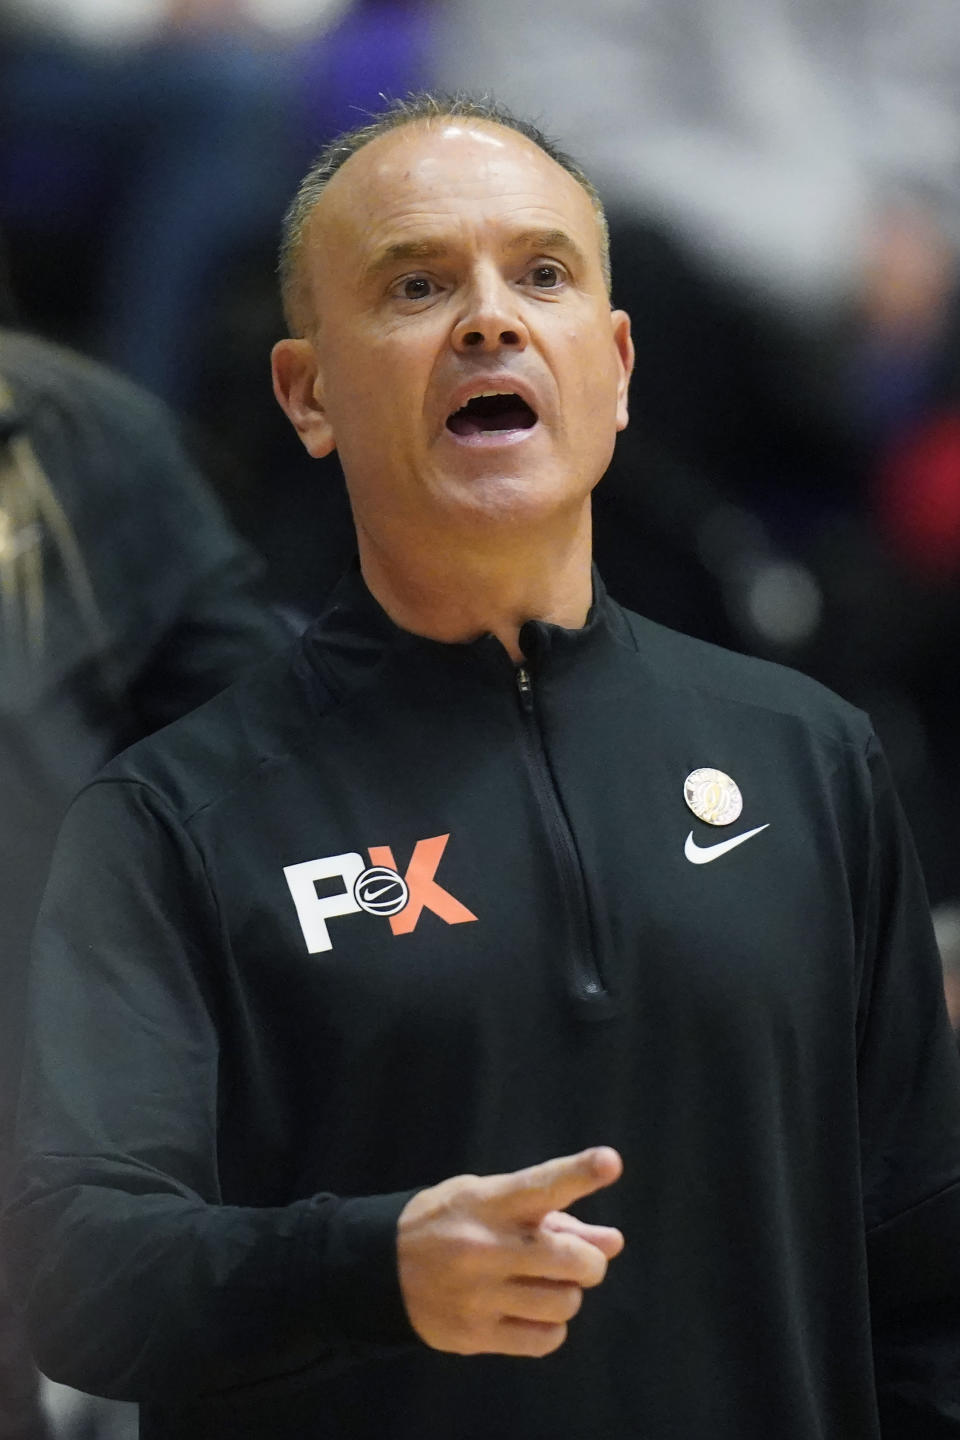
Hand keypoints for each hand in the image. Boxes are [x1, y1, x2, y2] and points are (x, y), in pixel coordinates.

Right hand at [397, 1146, 623, 1357]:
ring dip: (566, 1294)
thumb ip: (553, 1216)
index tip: (609, 1161)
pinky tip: (531, 1312)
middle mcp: (485, 1247)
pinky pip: (545, 1339)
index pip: (542, 1185)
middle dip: (587, 1260)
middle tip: (575, 1259)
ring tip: (543, 1284)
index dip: (579, 1172)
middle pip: (572, 1260)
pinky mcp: (474, 1335)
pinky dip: (550, 1327)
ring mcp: (479, 1295)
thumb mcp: (491, 1199)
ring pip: (564, 1303)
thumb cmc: (450, 1221)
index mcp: (490, 1203)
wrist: (381, 1267)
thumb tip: (613, 1242)